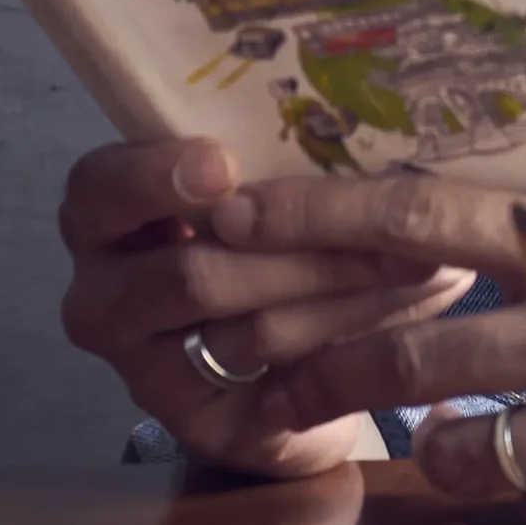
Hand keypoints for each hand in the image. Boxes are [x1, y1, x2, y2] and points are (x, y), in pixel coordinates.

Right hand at [57, 137, 476, 481]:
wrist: (305, 341)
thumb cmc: (276, 227)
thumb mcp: (267, 174)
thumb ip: (274, 148)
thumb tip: (355, 100)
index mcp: (104, 216)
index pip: (102, 187)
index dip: (158, 175)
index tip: (227, 165)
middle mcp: (104, 296)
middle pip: (184, 274)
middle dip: (294, 249)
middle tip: (383, 232)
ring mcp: (142, 369)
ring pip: (240, 332)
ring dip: (341, 296)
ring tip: (423, 266)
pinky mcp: (194, 425)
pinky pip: (269, 393)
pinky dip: (342, 354)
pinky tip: (399, 329)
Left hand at [198, 177, 525, 515]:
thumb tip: (431, 172)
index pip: (416, 208)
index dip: (316, 214)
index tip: (235, 216)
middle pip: (401, 323)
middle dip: (304, 343)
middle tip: (235, 354)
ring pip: (439, 409)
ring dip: (360, 413)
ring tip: (297, 415)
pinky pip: (503, 476)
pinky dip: (457, 463)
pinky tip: (439, 448)